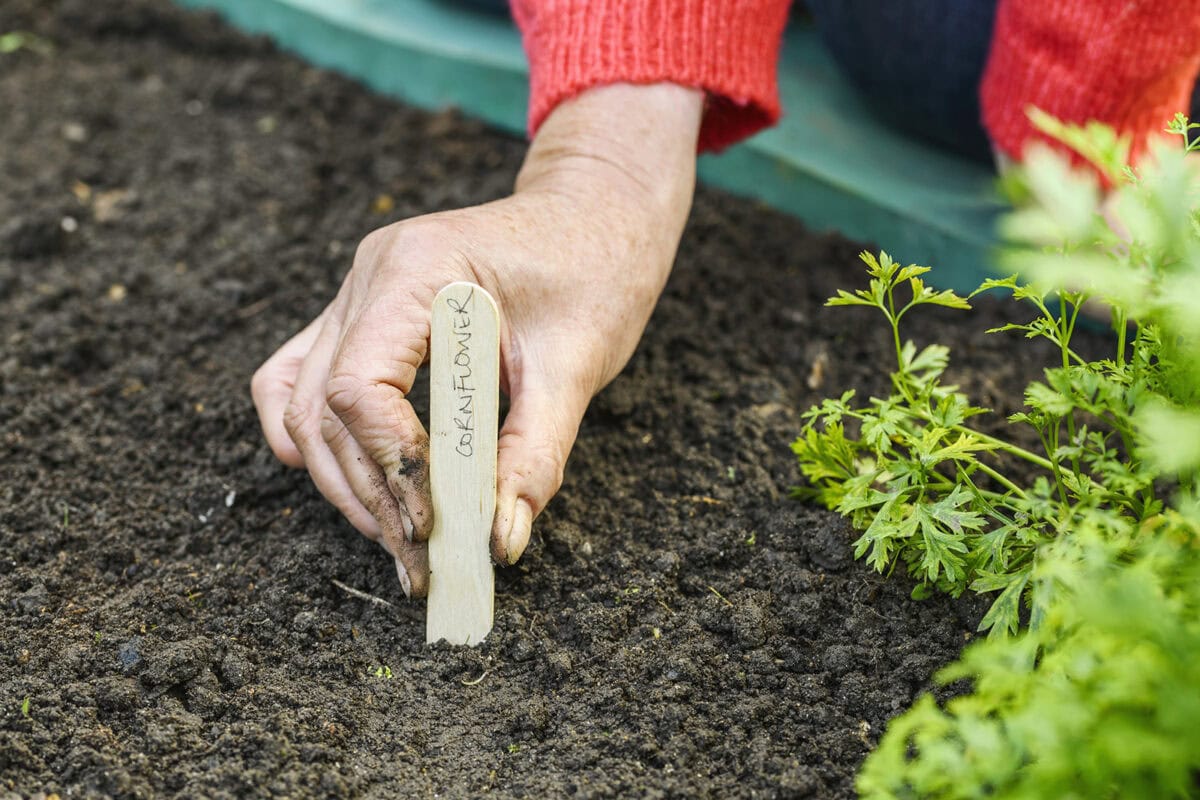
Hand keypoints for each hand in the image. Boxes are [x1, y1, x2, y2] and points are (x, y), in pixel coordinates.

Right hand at [251, 83, 702, 595]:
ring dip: (343, 480)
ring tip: (399, 541)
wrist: (597, 212)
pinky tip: (344, 481)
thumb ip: (535, 457)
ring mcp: (359, 290)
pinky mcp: (366, 312)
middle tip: (420, 561)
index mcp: (419, 268)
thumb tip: (499, 542)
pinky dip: (315, 434)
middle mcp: (371, 274)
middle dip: (369, 494)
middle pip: (323, 406)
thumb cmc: (595, 269)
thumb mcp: (576, 366)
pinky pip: (304, 375)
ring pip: (302, 402)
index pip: (359, 385)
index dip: (388, 464)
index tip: (431, 523)